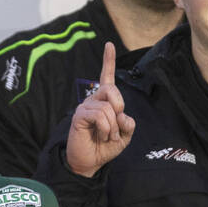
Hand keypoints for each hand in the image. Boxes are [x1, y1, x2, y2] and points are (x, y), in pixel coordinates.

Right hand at [65, 41, 134, 176]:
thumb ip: (128, 124)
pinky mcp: (79, 116)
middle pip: (112, 90)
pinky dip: (105, 129)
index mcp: (105, 102)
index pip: (106, 78)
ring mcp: (85, 107)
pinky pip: (99, 116)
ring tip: (107, 136)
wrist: (91, 162)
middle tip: (116, 126)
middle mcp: (94, 100)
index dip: (108, 61)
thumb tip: (122, 114)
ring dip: (112, 127)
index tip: (109, 44)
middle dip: (119, 108)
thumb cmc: (105, 147)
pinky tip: (101, 135)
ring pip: (107, 108)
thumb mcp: (124, 136)